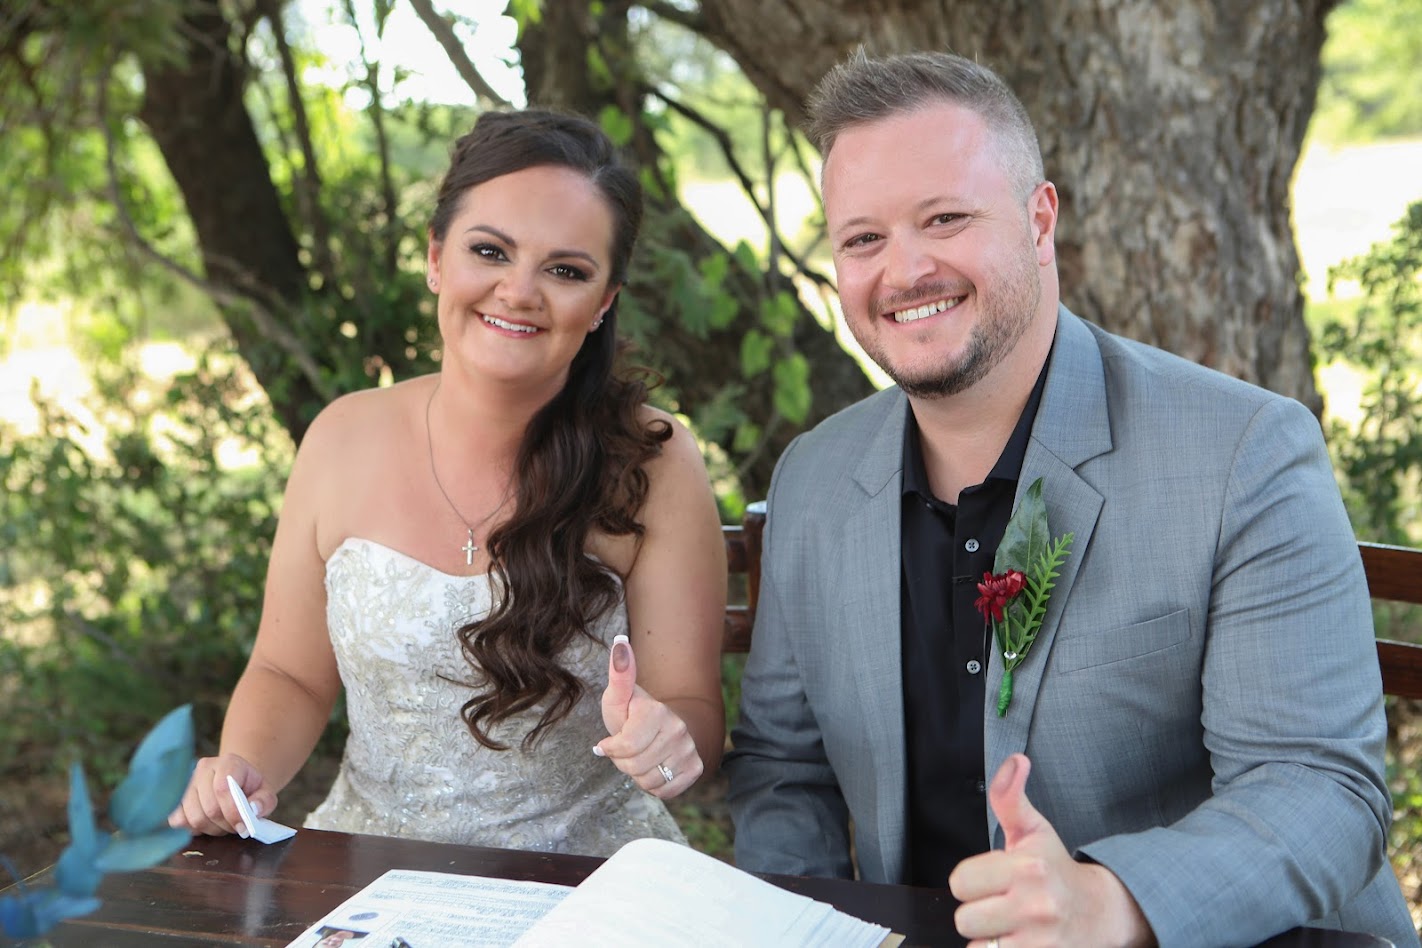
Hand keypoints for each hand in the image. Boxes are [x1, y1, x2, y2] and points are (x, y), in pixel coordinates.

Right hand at [168, 753, 277, 836]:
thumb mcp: (265, 792)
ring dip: (211, 829)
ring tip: (224, 825)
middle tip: (236, 827)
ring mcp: (186, 782)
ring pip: (194, 817)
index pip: (223, 788)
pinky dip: (194, 829)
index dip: (233, 812)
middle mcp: (203, 768)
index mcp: (228, 762)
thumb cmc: (250, 788)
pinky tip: (208, 823)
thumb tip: (253, 809)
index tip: (244, 827)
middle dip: (225, 824)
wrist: (235, 782)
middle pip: (209, 807)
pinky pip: (178, 820)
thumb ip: (264, 800)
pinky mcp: (175, 797)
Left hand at [596, 634, 702, 798]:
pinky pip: (664, 792)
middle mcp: (678, 729)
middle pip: (633, 766)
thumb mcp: (618, 696)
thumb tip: (620, 640)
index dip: (611, 748)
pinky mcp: (695, 768)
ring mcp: (689, 750)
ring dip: (638, 774)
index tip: (611, 740)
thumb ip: (619, 672)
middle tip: (630, 747)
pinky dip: (654, 785)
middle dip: (623, 762)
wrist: (663, 728)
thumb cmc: (633, 714)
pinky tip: (655, 767)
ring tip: (642, 755)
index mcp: (656, 711)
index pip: (623, 748)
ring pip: (648, 781)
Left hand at [949, 754, 1153, 947]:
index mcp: (1028, 867)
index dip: (969, 881)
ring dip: (987, 940)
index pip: (961, 882)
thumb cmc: (1056, 870)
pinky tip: (1015, 942)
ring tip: (1006, 926)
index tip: (987, 880)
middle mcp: (1036, 905)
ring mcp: (1042, 941)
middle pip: (965, 919)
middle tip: (998, 905)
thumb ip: (1010, 797)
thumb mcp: (1034, 830)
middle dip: (976, 913)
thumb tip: (1014, 761)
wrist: (1102, 912)